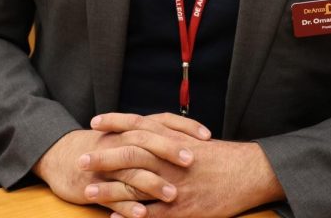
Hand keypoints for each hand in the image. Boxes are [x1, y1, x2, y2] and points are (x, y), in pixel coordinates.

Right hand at [33, 113, 208, 216]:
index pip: (162, 122)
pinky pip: (112, 198)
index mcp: (132, 131)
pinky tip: (142, 214)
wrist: (62, 156)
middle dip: (169, 151)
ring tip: (173, 195)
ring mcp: (107, 166)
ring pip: (132, 173)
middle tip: (192, 161)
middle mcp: (120, 144)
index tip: (207, 136)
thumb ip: (153, 136)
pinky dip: (127, 206)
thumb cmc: (102, 146)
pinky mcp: (94, 187)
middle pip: (147, 143)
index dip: (185, 128)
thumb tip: (188, 139)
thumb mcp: (127, 136)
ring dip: (153, 183)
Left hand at [84, 113, 284, 217]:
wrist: (249, 173)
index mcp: (174, 139)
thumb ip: (171, 135)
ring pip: (136, 186)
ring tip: (88, 192)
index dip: (115, 122)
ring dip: (110, 190)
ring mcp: (174, 184)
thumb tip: (150, 132)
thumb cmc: (223, 158)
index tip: (94, 121)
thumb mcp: (195, 140)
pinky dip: (132, 216)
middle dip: (103, 157)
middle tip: (80, 159)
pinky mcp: (182, 207)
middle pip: (130, 155)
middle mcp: (170, 159)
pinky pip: (152, 213)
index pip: (138, 124)